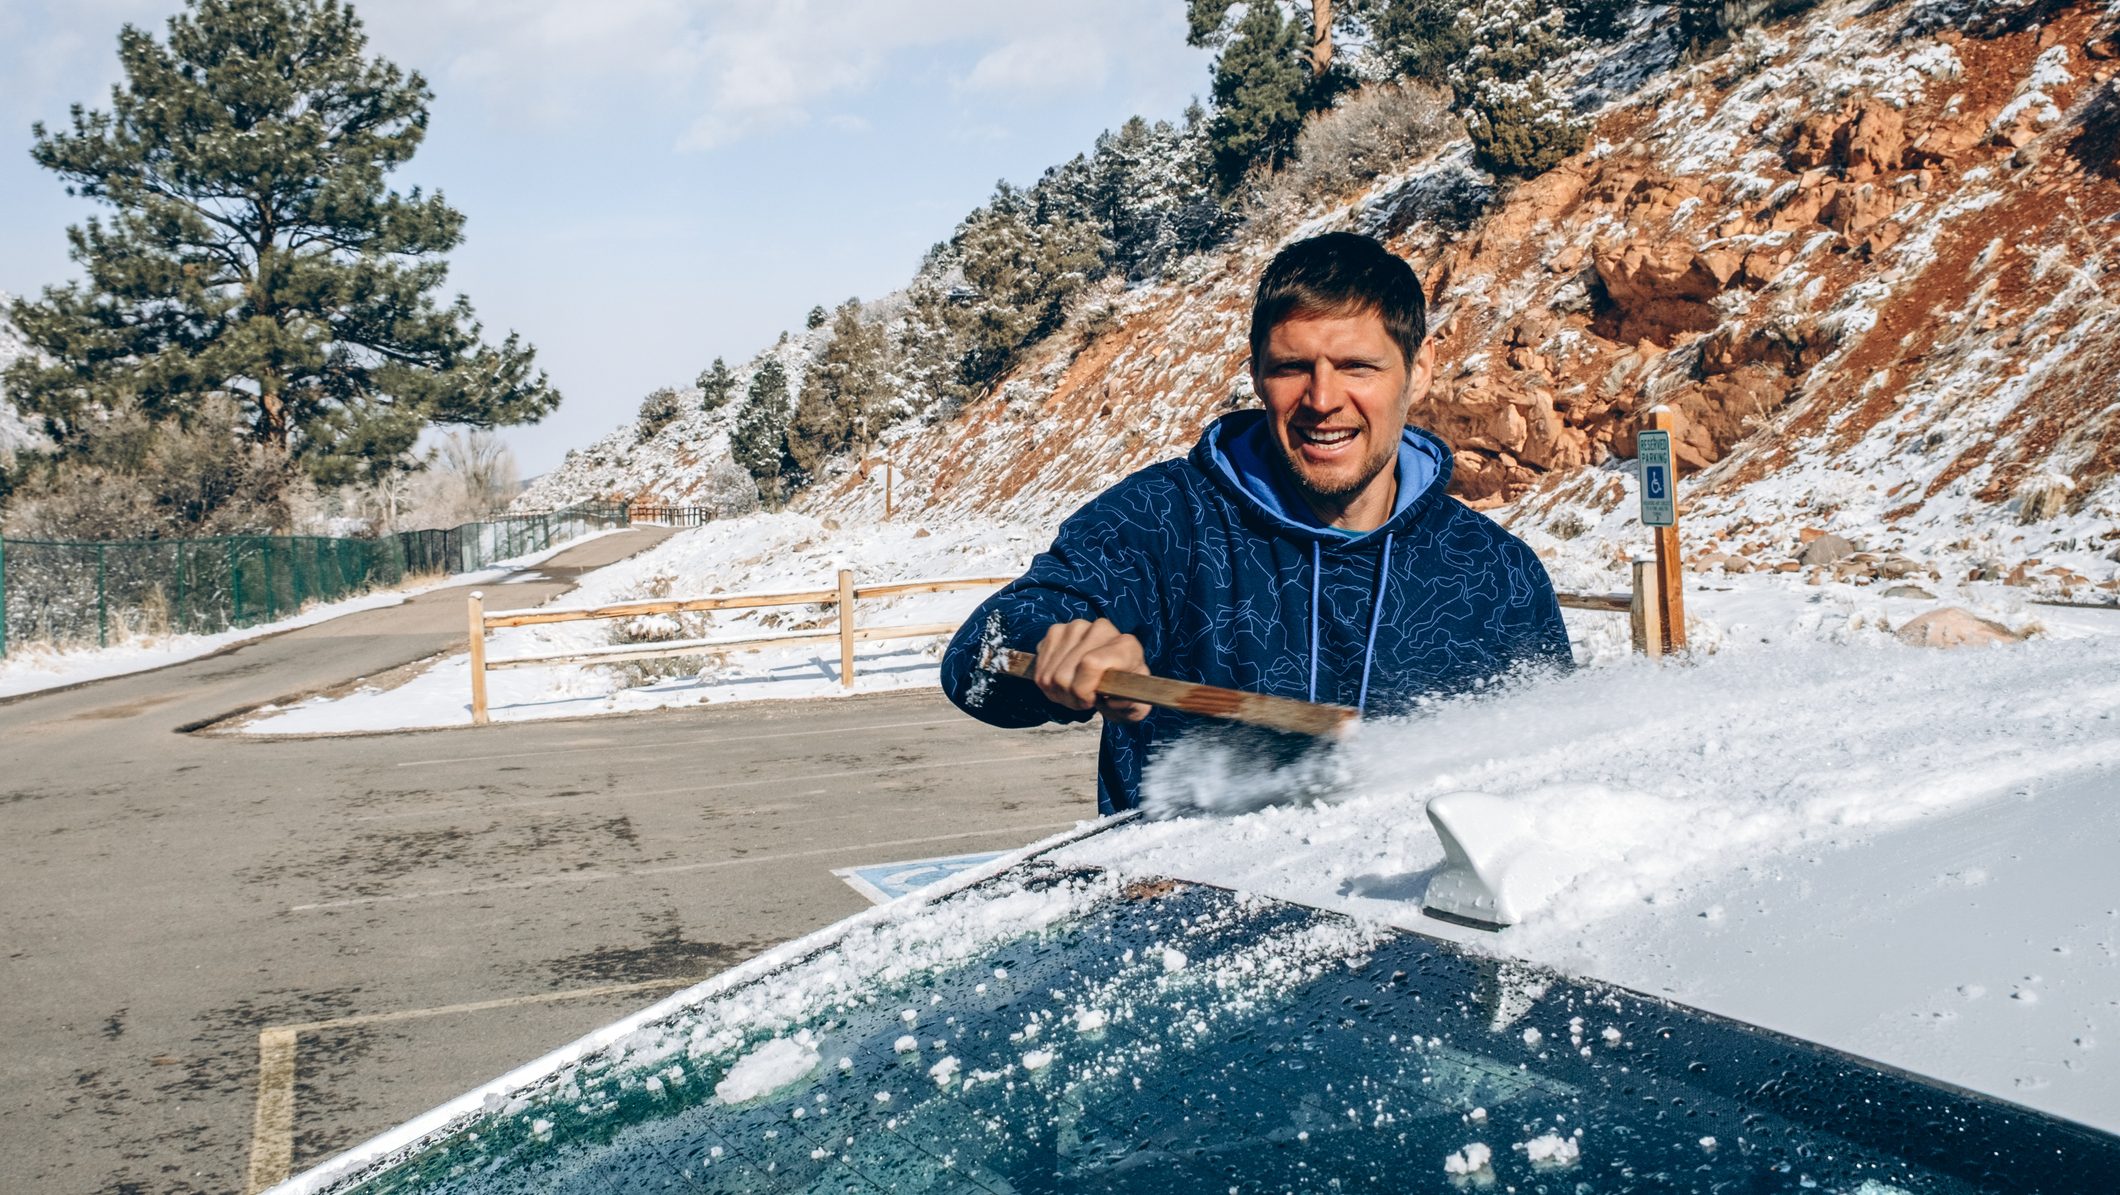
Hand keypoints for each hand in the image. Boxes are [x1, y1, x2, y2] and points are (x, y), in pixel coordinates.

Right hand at [1033, 618, 1148, 722]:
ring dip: (1058, 692)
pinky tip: (1065, 681)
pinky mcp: (1056, 631)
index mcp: (1126, 647)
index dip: (1083, 690)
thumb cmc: (1123, 692)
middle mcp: (1101, 629)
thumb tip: (1112, 700)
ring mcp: (1076, 627)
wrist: (1113, 677)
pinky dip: (1047, 683)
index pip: (1090, 664)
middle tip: (1084, 700)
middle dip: (1070, 697)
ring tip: (1076, 690)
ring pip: (1049, 675)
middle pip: (1064, 675)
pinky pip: (1040, 669)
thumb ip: (1130, 707)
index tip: (1092, 700)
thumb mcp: (1135, 708)